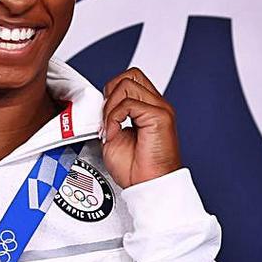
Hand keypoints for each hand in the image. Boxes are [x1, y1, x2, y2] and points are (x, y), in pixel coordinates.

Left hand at [101, 67, 181, 187]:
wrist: (148, 186)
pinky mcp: (160, 116)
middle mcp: (156, 105)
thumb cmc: (135, 170)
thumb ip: (110, 117)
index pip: (129, 80)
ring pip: (127, 84)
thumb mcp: (114, 136)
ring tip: (111, 128)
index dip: (111, 93)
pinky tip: (115, 134)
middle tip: (107, 118)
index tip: (105, 117)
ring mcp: (160, 109)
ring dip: (111, 107)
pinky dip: (114, 118)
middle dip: (111, 93)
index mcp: (148, 108)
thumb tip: (101, 105)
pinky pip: (128, 104)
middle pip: (130, 75)